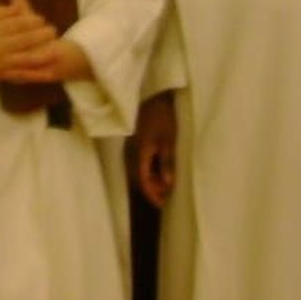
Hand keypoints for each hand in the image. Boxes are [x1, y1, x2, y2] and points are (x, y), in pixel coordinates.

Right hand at [0, 0, 56, 81]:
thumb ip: (2, 12)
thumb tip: (19, 8)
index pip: (20, 23)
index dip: (34, 21)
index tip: (43, 19)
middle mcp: (0, 46)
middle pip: (26, 39)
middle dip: (43, 35)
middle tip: (54, 31)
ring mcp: (1, 62)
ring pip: (27, 58)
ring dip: (44, 54)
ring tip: (57, 49)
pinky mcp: (0, 75)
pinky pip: (21, 75)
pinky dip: (36, 75)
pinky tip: (49, 74)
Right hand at [130, 91, 177, 206]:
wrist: (152, 95)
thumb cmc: (162, 116)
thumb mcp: (169, 139)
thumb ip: (167, 162)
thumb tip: (168, 184)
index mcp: (141, 153)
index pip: (144, 181)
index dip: (153, 195)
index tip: (162, 204)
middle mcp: (132, 153)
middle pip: (139, 179)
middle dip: (153, 190)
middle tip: (167, 196)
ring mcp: (132, 148)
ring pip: (139, 172)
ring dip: (151, 180)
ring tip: (166, 185)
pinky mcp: (135, 144)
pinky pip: (139, 163)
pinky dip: (149, 171)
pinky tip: (159, 170)